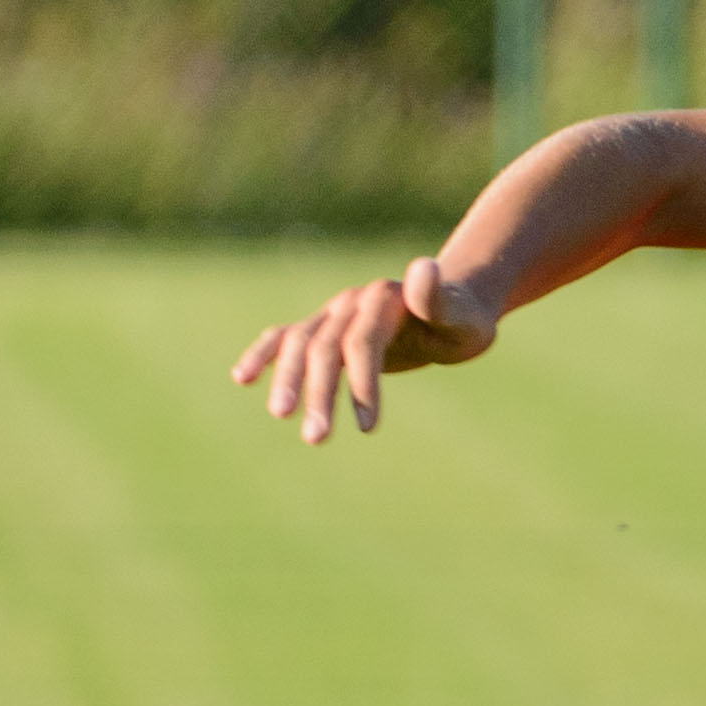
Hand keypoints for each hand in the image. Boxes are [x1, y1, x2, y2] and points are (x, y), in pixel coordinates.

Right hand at [231, 258, 496, 444]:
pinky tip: (242, 378)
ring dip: (288, 381)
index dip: (363, 385)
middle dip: (319, 393)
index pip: (363, 345)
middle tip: (316, 439)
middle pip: (326, 348)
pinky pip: (286, 338)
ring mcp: (333, 313)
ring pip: (300, 345)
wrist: (450, 305)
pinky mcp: (324, 326)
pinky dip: (264, 354)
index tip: (368, 428)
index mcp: (383, 302)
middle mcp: (351, 304)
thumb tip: (423, 266)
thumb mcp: (463, 315)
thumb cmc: (463, 319)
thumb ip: (439, 299)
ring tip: (281, 416)